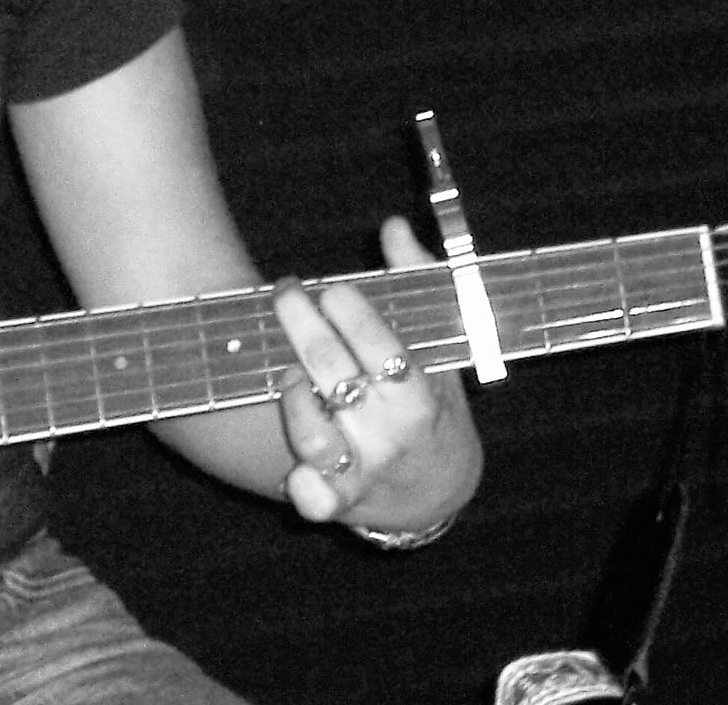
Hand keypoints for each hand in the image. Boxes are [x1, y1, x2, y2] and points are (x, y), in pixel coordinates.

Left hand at [271, 216, 482, 531]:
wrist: (438, 491)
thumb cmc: (434, 405)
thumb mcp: (440, 348)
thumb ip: (417, 282)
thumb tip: (393, 226)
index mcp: (420, 395)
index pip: (383, 349)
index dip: (352, 315)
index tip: (332, 289)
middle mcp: (391, 433)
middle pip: (336, 375)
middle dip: (302, 326)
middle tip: (286, 293)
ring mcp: (363, 469)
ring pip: (314, 434)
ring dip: (294, 396)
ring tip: (290, 370)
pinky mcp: (338, 501)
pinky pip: (312, 498)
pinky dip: (300, 486)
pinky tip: (292, 463)